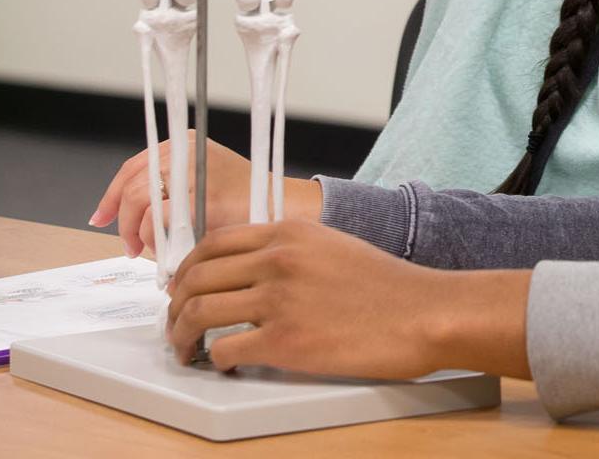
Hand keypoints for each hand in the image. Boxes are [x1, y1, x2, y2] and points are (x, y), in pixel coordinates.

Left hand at [90, 134, 320, 258]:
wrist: (285, 208)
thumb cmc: (246, 203)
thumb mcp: (202, 184)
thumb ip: (169, 190)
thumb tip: (131, 215)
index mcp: (187, 142)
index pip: (133, 167)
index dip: (111, 196)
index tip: (100, 218)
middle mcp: (188, 149)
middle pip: (132, 183)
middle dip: (122, 220)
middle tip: (129, 246)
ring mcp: (195, 169)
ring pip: (140, 199)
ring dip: (135, 230)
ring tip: (145, 250)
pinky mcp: (202, 195)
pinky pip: (158, 217)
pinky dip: (152, 236)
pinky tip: (162, 249)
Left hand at [165, 220, 532, 379]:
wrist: (423, 312)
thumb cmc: (388, 286)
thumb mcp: (334, 246)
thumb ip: (290, 251)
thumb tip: (252, 273)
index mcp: (288, 233)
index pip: (212, 244)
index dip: (188, 269)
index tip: (184, 288)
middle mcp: (276, 260)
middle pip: (196, 278)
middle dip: (175, 305)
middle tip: (177, 324)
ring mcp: (278, 299)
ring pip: (197, 313)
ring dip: (182, 336)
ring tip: (187, 350)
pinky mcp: (284, 340)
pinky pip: (224, 350)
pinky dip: (215, 361)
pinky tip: (225, 364)